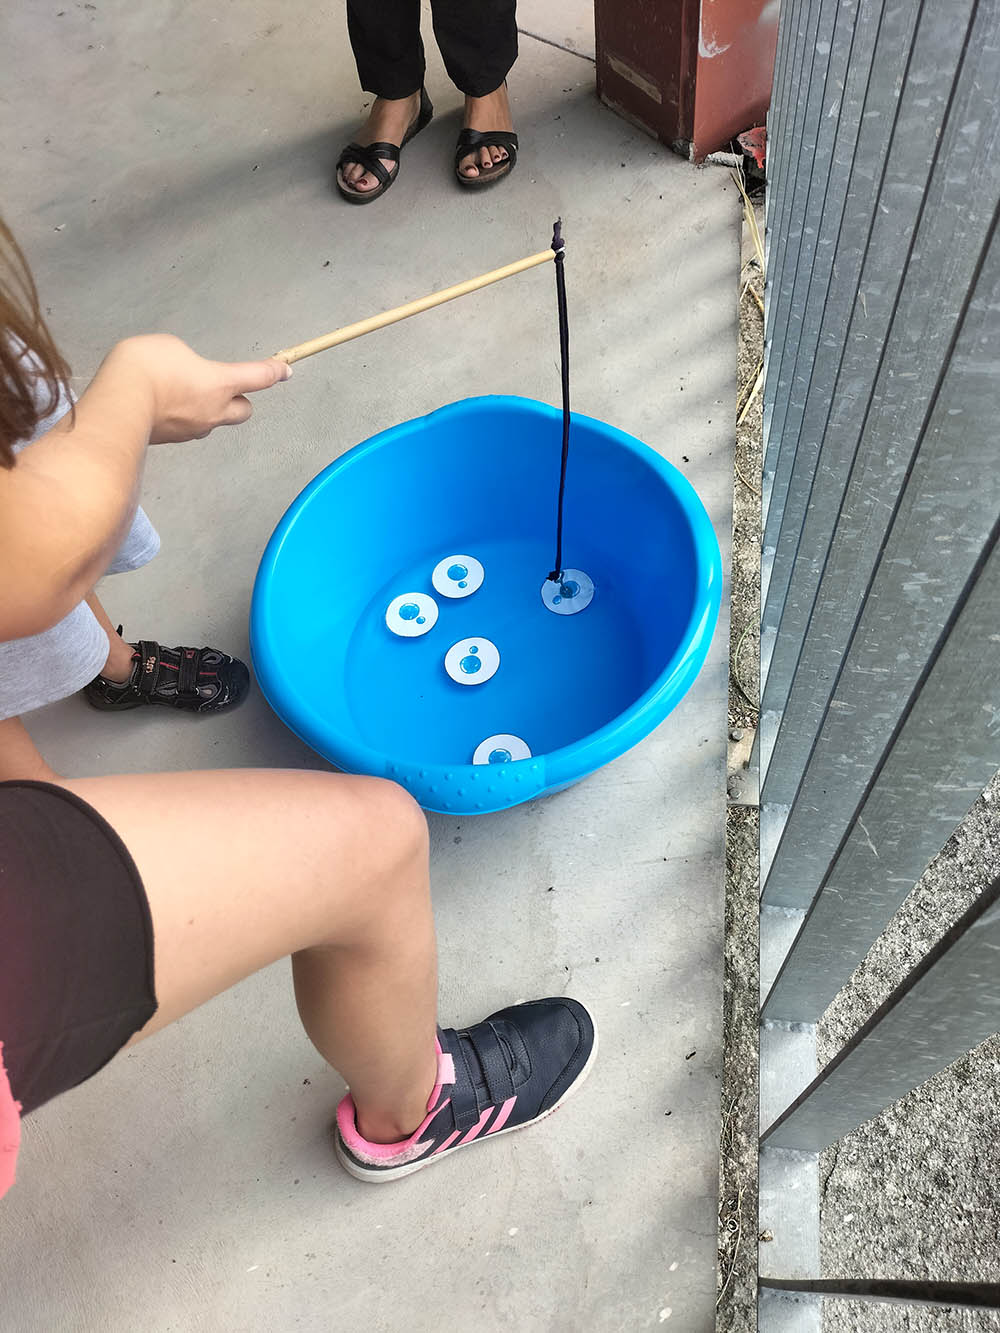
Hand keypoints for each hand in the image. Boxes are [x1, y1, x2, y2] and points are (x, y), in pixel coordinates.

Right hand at [103, 334, 291, 444]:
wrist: (118, 404)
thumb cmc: (145, 369)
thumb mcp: (172, 347)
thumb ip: (189, 361)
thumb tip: (187, 373)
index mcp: (220, 383)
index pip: (258, 378)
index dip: (274, 371)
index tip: (284, 370)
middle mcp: (214, 411)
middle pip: (244, 410)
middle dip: (240, 399)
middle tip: (225, 386)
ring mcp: (194, 429)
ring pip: (215, 421)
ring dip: (209, 408)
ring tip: (183, 392)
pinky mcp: (174, 439)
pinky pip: (189, 427)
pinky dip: (183, 416)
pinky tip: (164, 404)